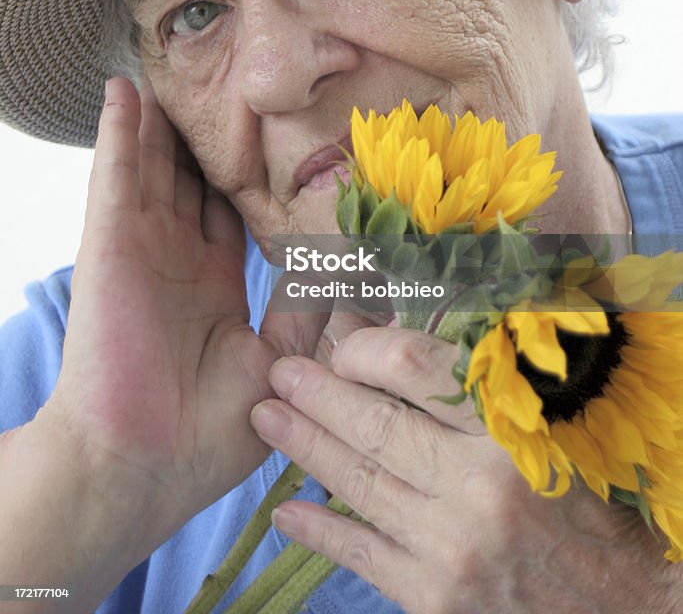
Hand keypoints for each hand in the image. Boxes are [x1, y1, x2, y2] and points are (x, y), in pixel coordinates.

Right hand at [48, 78, 323, 542]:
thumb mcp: (277, 362)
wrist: (143, 467)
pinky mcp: (110, 244)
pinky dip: (118, 133)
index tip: (279, 135)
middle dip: (201, 138)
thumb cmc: (206, 433)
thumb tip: (349, 270)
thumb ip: (307, 310)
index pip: (231, 211)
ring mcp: (141, 247)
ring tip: (168, 76)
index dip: (247, 173)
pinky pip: (116, 176)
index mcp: (213, 283)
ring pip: (152, 167)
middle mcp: (177, 257)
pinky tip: (123, 92)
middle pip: (189, 179)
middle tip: (220, 89)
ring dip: (159, 123)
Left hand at [250, 327, 682, 613]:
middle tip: (278, 372)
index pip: (415, 368)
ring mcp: (451, 547)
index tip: (342, 344)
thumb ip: (489, 384)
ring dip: (305, 447)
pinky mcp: (435, 598)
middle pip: (374, 425)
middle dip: (317, 394)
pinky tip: (288, 513)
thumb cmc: (591, 503)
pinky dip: (320, 532)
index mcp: (511, 428)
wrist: (626, 606)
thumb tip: (415, 341)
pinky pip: (361, 555)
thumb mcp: (555, 427)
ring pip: (358, 483)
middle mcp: (478, 485)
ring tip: (268, 418)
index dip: (365, 350)